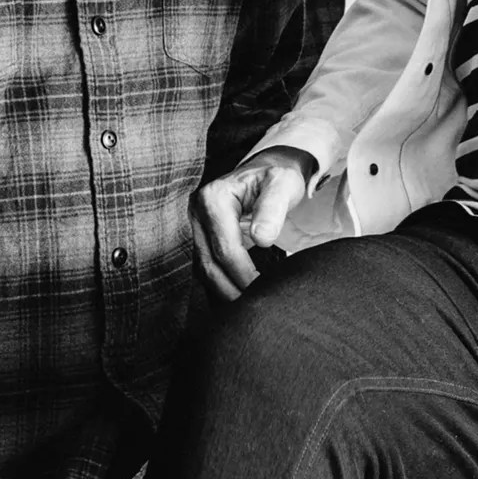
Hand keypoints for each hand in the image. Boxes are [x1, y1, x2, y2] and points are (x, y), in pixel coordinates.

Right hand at [194, 146, 315, 300]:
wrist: (268, 170)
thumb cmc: (277, 177)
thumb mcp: (283, 184)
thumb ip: (273, 209)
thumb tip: (263, 239)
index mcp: (213, 199)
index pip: (224, 248)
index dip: (243, 273)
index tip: (263, 290)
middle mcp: (196, 212)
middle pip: (207, 262)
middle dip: (230, 289)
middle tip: (254, 308)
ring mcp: (194, 225)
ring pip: (202, 267)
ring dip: (223, 289)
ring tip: (246, 306)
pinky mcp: (199, 236)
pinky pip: (206, 264)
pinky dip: (220, 282)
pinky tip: (236, 295)